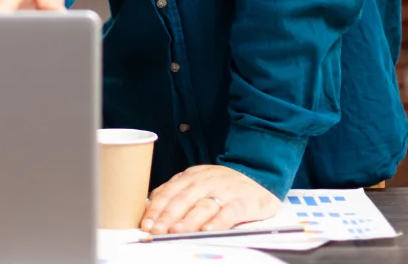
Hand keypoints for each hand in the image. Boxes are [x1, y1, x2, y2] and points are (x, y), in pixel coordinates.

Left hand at [140, 165, 280, 233]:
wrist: (261, 174)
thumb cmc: (223, 184)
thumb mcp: (197, 183)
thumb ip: (176, 194)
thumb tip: (150, 209)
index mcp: (191, 177)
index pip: (169, 192)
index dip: (156, 208)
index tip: (146, 223)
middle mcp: (206, 182)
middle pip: (183, 199)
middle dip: (167, 216)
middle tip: (157, 230)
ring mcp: (226, 191)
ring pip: (204, 206)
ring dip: (188, 220)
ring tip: (176, 231)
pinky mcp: (245, 201)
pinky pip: (230, 212)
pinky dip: (218, 222)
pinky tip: (208, 230)